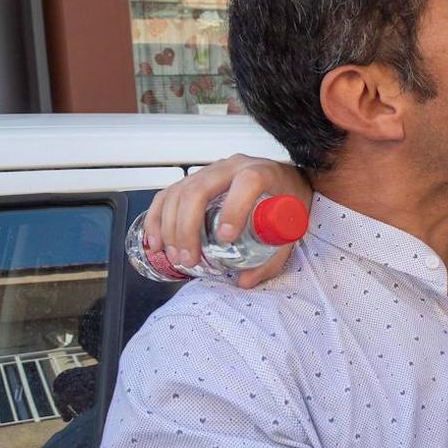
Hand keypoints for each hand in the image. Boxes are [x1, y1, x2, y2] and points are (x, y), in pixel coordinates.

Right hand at [144, 155, 311, 287]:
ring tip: (175, 257)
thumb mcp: (291, 227)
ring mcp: (211, 170)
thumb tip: (244, 281)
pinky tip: (156, 241)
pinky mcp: (196, 178)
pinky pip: (169, 194)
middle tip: (189, 259)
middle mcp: (234, 166)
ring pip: (179, 192)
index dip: (234, 208)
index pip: (247, 182)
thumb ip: (273, 256)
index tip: (226, 238)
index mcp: (263, 172)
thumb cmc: (290, 201)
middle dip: (187, 228)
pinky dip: (158, 218)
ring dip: (170, 227)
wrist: (286, 181)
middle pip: (199, 189)